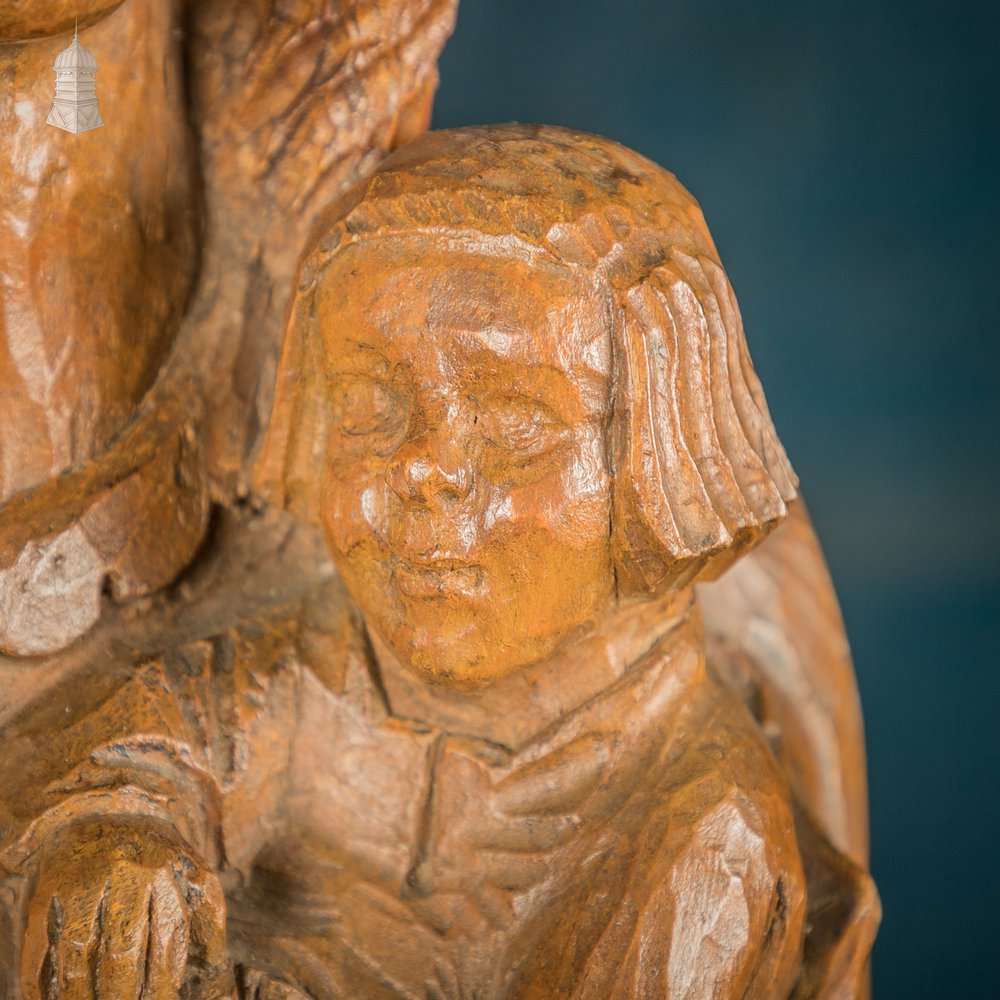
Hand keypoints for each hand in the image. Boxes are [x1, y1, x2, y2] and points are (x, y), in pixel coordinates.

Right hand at [20, 818, 231, 998]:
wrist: (101, 810)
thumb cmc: (152, 853)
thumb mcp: (188, 867)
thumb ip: (207, 907)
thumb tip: (216, 961)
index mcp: (163, 870)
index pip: (167, 935)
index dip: (164, 978)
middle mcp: (123, 874)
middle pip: (122, 948)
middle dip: (123, 992)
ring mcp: (82, 881)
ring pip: (78, 952)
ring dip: (80, 994)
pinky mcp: (47, 889)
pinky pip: (39, 943)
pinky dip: (40, 980)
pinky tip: (48, 998)